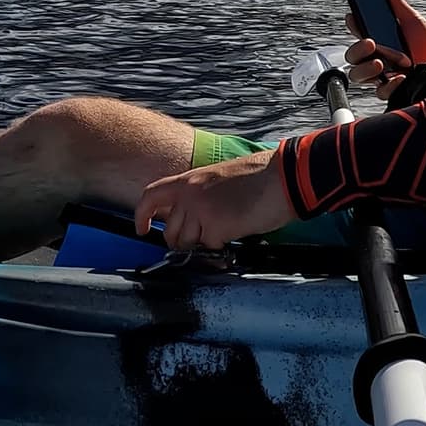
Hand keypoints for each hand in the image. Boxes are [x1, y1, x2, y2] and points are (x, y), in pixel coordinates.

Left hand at [133, 148, 294, 250]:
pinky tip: (236, 230)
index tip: (143, 229)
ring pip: (189, 243)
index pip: (151, 196)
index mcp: (189, 179)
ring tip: (227, 228)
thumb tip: (190, 218)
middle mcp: (189, 195)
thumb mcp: (218, 179)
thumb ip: (199, 195)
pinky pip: (210, 247)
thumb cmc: (257, 178)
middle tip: (202, 238)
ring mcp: (201, 211)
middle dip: (183, 241)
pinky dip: (222, 244)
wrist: (282, 178)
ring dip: (205, 243)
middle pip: (171, 231)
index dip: (142, 215)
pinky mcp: (216, 227)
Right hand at [345, 0, 425, 101]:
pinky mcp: (389, 91)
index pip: (357, 32)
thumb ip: (396, 5)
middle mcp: (376, 58)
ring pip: (357, 75)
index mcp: (379, 40)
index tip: (354, 17)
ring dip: (366, 68)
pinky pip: (379, 91)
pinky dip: (388, 85)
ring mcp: (381, 76)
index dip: (352, 25)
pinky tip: (400, 78)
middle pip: (351, 56)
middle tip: (370, 43)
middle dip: (356, 49)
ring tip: (381, 64)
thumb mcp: (414, 22)